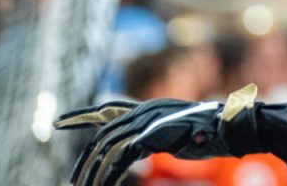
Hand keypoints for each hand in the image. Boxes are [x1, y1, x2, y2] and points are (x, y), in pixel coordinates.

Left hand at [54, 84, 257, 185]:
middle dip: (84, 159)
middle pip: (102, 134)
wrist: (230, 127)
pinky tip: (103, 185)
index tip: (57, 122)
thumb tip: (134, 146)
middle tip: (74, 180)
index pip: (106, 109)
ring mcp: (148, 121)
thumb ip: (152, 133)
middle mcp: (144, 111)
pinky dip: (109, 173)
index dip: (80, 115)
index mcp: (147, 108)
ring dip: (94, 171)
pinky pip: (122, 157)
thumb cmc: (207, 132)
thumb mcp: (174, 131)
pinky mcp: (153, 136)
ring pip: (108, 146)